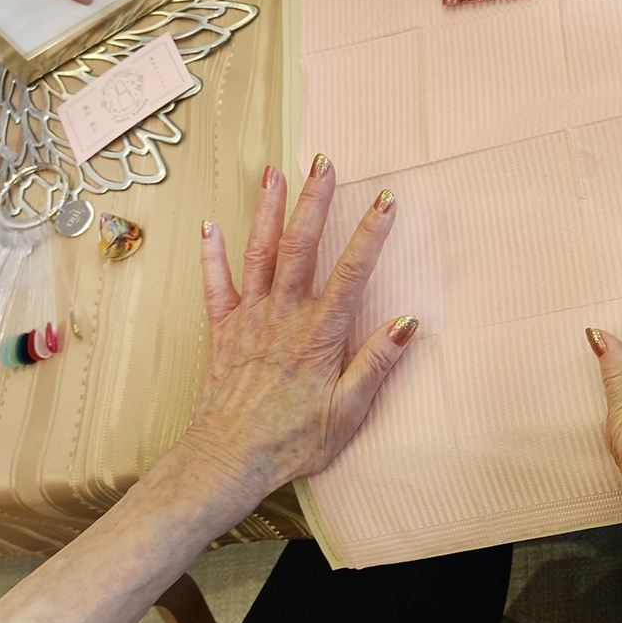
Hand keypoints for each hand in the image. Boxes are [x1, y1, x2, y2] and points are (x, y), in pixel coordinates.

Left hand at [180, 155, 417, 500]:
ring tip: (275, 172)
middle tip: (324, 162)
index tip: (386, 199)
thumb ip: (377, 364)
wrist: (228, 460)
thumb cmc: (293, 441)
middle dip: (315, 200)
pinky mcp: (222, 331)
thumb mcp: (348, 412)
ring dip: (268, 210)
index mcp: (319, 334)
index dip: (370, 232)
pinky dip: (212, 253)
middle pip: (301, 246)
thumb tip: (409, 324)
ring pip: (259, 253)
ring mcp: (249, 319)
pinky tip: (212, 224)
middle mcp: (283, 316)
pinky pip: (215, 285)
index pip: (351, 271)